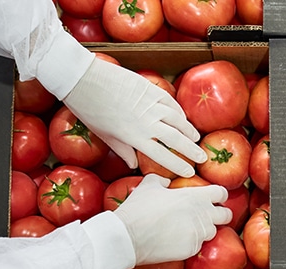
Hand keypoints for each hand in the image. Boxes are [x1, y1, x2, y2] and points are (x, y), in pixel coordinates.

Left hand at [63, 58, 205, 176]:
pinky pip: (170, 102)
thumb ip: (123, 150)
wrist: (83, 79)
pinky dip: (179, 111)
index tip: (188, 172)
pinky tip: (183, 117)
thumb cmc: (89, 110)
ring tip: (196, 138)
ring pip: (177, 119)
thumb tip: (133, 164)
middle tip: (202, 157)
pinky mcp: (150, 88)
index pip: (162, 155)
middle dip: (191, 149)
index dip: (177, 165)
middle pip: (176, 138)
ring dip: (189, 130)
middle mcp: (147, 121)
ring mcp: (150, 104)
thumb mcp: (104, 135)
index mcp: (134, 136)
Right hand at [114, 174, 231, 264]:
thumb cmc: (139, 208)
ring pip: (212, 232)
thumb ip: (161, 180)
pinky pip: (198, 245)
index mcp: (195, 196)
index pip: (222, 193)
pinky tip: (177, 240)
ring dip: (204, 229)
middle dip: (220, 214)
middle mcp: (202, 215)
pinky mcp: (191, 249)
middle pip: (226, 215)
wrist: (128, 236)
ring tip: (189, 228)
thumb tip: (165, 181)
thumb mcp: (149, 185)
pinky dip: (191, 242)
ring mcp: (198, 234)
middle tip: (210, 215)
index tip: (215, 198)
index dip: (219, 195)